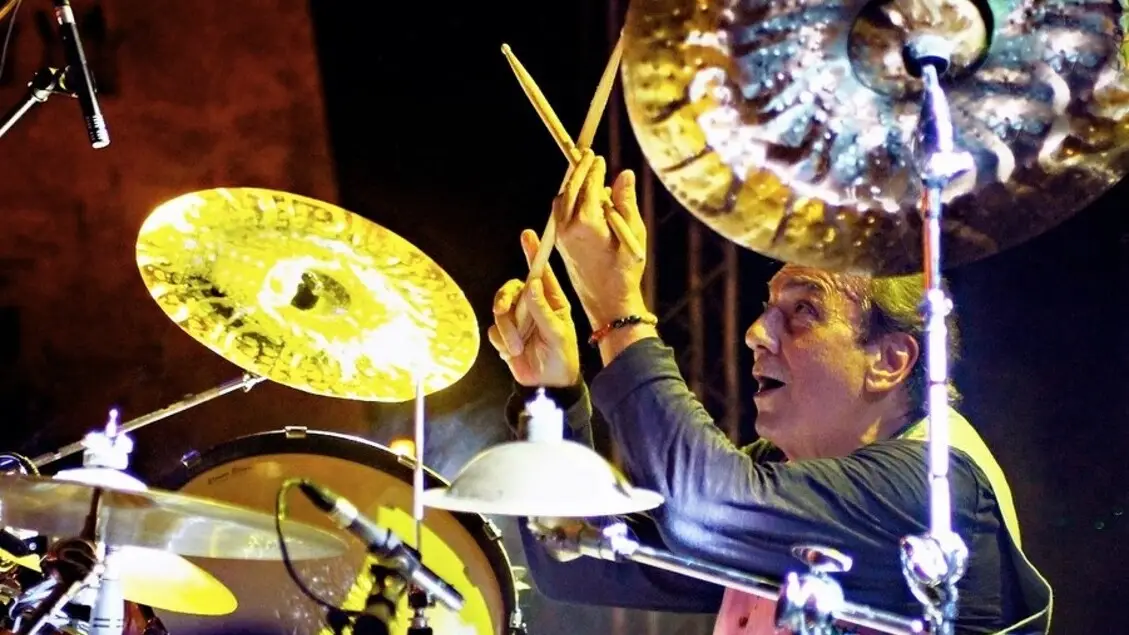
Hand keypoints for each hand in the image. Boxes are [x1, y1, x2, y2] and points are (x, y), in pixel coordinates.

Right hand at [487, 230, 579, 386]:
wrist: (548, 384)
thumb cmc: (562, 357)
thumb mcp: (558, 335)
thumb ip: (542, 311)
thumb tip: (531, 285)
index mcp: (550, 300)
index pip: (540, 272)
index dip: (533, 252)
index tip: (528, 235)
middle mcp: (531, 305)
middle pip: (509, 288)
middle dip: (504, 299)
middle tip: (503, 311)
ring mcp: (516, 320)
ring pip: (498, 310)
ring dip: (507, 331)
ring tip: (518, 348)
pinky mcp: (504, 335)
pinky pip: (494, 330)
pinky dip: (502, 342)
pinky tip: (514, 353)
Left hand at [554, 149, 648, 328]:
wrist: (608, 302)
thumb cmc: (625, 270)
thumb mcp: (633, 234)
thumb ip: (626, 202)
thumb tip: (623, 173)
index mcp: (586, 223)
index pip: (587, 185)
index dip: (593, 169)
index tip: (598, 157)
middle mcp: (568, 228)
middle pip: (570, 189)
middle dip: (579, 171)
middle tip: (588, 155)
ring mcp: (561, 237)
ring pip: (562, 201)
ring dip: (572, 185)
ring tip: (586, 173)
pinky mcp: (560, 244)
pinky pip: (560, 214)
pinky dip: (569, 200)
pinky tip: (583, 197)